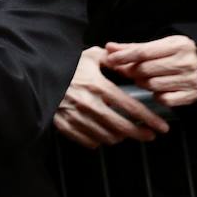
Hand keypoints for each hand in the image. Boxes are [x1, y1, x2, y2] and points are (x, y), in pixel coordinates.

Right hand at [55, 46, 170, 148]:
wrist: (34, 73)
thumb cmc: (65, 64)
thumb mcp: (89, 55)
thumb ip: (112, 60)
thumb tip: (131, 65)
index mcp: (98, 86)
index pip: (132, 107)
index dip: (150, 119)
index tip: (161, 127)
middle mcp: (89, 104)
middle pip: (122, 127)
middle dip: (140, 134)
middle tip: (149, 135)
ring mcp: (76, 116)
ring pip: (106, 137)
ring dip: (119, 138)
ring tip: (124, 134)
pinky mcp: (63, 124)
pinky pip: (87, 140)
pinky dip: (97, 141)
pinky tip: (101, 136)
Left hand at [104, 36, 196, 107]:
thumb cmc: (180, 52)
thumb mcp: (162, 44)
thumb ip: (134, 47)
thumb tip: (109, 47)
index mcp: (177, 46)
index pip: (143, 52)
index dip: (124, 56)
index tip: (110, 58)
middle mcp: (185, 63)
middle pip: (146, 70)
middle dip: (131, 70)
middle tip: (125, 70)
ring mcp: (190, 81)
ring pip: (152, 85)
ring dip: (142, 82)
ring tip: (142, 77)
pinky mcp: (192, 95)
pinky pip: (165, 99)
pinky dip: (157, 95)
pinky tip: (157, 88)